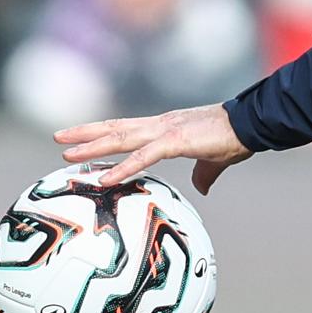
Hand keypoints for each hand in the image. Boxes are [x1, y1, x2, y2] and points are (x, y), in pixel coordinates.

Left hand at [54, 104, 253, 193]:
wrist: (253, 124)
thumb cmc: (235, 138)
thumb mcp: (213, 160)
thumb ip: (203, 173)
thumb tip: (200, 188)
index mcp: (166, 128)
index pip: (126, 128)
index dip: (102, 132)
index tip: (80, 138)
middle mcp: (160, 125)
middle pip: (115, 128)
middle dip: (85, 134)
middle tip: (58, 139)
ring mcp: (166, 131)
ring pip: (121, 138)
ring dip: (92, 147)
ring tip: (66, 154)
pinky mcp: (176, 141)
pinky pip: (143, 157)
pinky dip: (123, 168)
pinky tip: (105, 179)